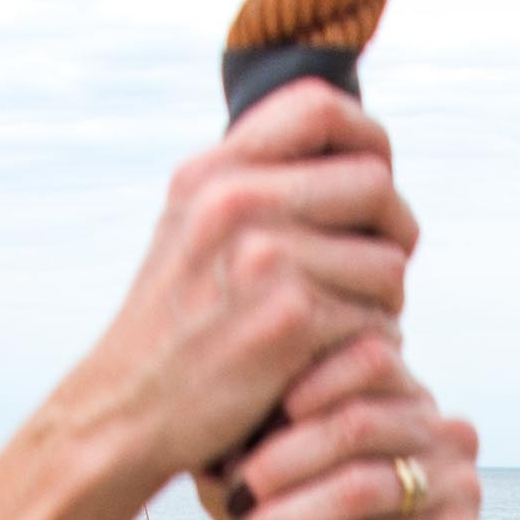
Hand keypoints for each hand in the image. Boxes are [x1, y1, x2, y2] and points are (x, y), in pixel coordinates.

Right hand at [86, 83, 420, 481]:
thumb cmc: (175, 327)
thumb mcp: (191, 229)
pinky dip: (371, 347)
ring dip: (386, 302)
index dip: (369, 139)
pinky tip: (336, 363)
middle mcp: (235, 202)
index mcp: (212, 172)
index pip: (321, 107)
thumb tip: (351, 154)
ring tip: (350, 323)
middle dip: (395, 233)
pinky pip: (378, 322)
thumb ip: (253, 185)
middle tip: (380, 272)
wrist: (124, 411)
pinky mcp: (290, 321)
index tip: (376, 183)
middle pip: (375, 183)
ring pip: (389, 263)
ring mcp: (263, 260)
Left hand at [202, 334, 479, 519]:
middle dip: (284, 461)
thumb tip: (205, 403)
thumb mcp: (270, 472)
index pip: (368, 357)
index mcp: (406, 394)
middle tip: (236, 494)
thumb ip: (252, 427)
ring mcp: (461, 486)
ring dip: (294, 516)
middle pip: (359, 424)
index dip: (307, 378)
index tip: (251, 416)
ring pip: (364, 487)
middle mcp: (445, 430)